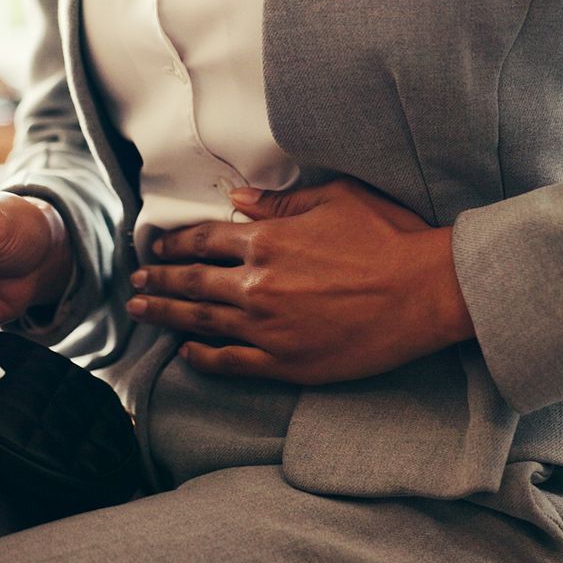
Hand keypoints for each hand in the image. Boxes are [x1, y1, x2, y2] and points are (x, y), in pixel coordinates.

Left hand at [125, 176, 474, 383]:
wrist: (425, 292)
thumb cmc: (389, 239)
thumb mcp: (336, 199)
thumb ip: (280, 203)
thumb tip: (239, 200)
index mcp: (267, 241)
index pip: (204, 241)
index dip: (174, 244)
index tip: (156, 248)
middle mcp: (258, 285)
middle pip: (192, 282)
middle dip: (159, 280)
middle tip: (136, 283)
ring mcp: (269, 327)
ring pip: (201, 323)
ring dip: (167, 316)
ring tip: (142, 312)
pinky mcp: (286, 362)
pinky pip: (231, 362)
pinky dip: (203, 358)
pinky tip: (188, 354)